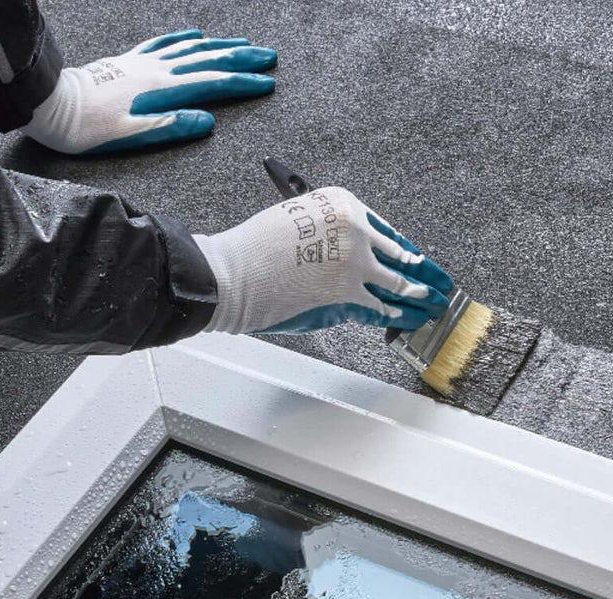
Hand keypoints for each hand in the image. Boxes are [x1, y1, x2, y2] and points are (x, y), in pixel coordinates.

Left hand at [22, 29, 276, 153]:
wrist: (54, 106)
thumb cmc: (90, 128)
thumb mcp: (133, 135)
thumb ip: (172, 127)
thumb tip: (207, 122)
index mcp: (162, 90)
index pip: (214, 84)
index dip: (243, 83)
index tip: (267, 84)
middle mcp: (156, 70)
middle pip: (209, 59)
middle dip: (243, 58)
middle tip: (268, 58)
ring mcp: (143, 62)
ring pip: (191, 48)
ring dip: (220, 44)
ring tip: (244, 43)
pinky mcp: (129, 61)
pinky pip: (164, 43)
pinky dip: (185, 38)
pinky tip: (195, 34)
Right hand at [193, 187, 452, 334]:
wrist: (233, 273)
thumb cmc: (252, 248)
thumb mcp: (294, 221)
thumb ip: (326, 234)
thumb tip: (343, 255)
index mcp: (343, 204)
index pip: (384, 229)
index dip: (404, 248)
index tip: (416, 257)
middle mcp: (356, 230)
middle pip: (399, 254)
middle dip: (424, 271)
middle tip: (441, 280)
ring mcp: (356, 263)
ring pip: (398, 282)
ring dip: (420, 295)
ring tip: (436, 303)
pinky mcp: (348, 294)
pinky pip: (380, 306)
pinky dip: (397, 314)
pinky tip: (409, 317)